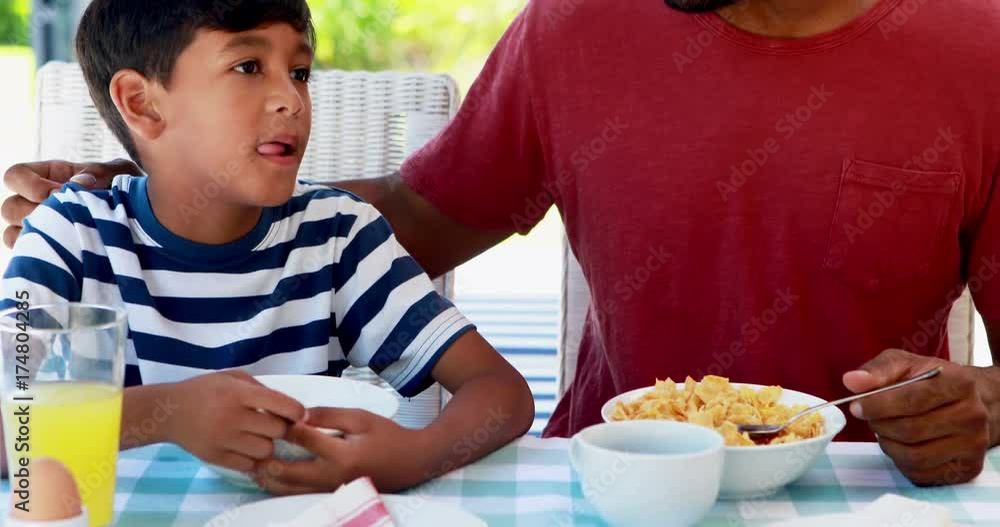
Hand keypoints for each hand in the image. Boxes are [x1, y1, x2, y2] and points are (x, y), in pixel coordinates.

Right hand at [2, 158, 138, 247]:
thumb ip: (101, 171)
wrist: (149, 223)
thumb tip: (79, 182)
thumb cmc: (133, 191)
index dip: (29, 184)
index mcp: (52, 176)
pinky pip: (29, 256)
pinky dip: (42, 254)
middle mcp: (40, 202)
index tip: (58, 192)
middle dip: (35, 213)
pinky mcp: (53, 252)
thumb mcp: (122, 173)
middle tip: (67, 219)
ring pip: (14, 234)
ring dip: (37, 235)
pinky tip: (68, 252)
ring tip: (68, 236)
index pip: (16, 175)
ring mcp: (44, 229)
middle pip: (9, 207)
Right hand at [165, 370, 306, 473]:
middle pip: (277, 431)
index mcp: (238, 393)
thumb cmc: (205, 390)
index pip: (281, 404)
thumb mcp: (232, 378)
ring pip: (265, 451)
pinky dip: (251, 459)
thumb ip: (260, 389)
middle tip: (273, 425)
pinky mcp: (215, 457)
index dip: (297, 411)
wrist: (168, 411)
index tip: (300, 415)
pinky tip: (244, 449)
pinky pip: (248, 465)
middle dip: (281, 428)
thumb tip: (290, 407)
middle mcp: (232, 416)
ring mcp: (223, 439)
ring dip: (267, 445)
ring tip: (257, 437)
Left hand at [253, 408, 426, 494]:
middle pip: (288, 472)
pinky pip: (300, 494)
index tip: (269, 414)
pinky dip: (282, 487)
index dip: (284, 426)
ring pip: (290, 489)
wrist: (411, 462)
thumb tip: (300, 414)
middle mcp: (333, 476)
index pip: (303, 439)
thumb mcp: (361, 418)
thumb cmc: (387, 436)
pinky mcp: (332, 495)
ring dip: (268, 479)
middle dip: (265, 460)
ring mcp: (331, 490)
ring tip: (251, 465)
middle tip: (250, 446)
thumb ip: (330, 415)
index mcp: (341, 454)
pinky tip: (271, 478)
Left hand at [843, 349, 990, 485]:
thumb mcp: (904, 365)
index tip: (857, 407)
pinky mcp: (966, 469)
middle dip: (880, 425)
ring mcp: (972, 445)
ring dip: (888, 444)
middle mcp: (972, 415)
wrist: (965, 403)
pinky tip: (902, 445)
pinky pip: (920, 474)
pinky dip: (901, 461)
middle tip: (871, 418)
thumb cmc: (929, 381)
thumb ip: (877, 371)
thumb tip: (852, 381)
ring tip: (886, 430)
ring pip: (914, 456)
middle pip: (911, 430)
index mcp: (959, 383)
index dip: (878, 405)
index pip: (913, 399)